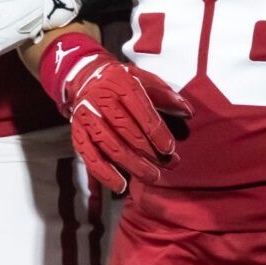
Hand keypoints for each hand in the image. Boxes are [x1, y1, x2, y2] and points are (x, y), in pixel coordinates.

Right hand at [39, 32, 191, 195]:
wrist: (85, 79)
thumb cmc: (122, 82)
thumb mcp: (144, 79)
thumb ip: (166, 95)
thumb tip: (188, 112)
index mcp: (121, 83)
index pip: (140, 109)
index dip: (156, 131)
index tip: (169, 148)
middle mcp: (101, 100)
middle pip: (126, 130)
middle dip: (149, 151)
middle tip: (168, 164)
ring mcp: (87, 117)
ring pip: (110, 146)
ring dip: (132, 165)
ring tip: (152, 177)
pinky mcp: (77, 133)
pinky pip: (89, 157)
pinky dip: (104, 173)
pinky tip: (120, 185)